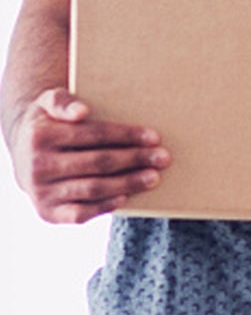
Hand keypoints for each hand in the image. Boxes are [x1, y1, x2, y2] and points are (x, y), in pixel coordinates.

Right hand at [10, 90, 167, 224]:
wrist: (22, 160)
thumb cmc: (46, 128)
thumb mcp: (46, 106)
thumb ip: (61, 101)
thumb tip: (82, 112)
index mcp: (39, 134)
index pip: (92, 134)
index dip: (125, 136)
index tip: (154, 137)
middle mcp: (38, 164)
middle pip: (98, 162)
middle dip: (134, 159)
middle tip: (163, 158)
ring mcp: (42, 191)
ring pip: (95, 188)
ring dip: (129, 183)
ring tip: (154, 177)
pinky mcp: (49, 213)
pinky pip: (83, 212)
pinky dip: (106, 205)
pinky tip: (126, 196)